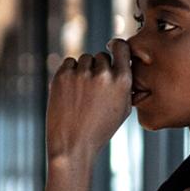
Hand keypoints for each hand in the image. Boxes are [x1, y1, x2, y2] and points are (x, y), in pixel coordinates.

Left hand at [46, 39, 133, 163]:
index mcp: (122, 81)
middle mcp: (103, 74)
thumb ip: (127, 85)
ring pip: (84, 59)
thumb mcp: (123, 110)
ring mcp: (81, 74)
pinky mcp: (62, 76)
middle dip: (98, 68)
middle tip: (93, 89)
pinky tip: (70, 91)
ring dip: (83, 70)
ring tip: (81, 94)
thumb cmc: (100, 130)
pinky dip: (69, 73)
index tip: (112, 46)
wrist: (73, 145)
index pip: (121, 47)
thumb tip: (127, 65)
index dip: (116, 46)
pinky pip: (68, 63)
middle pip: (101, 56)